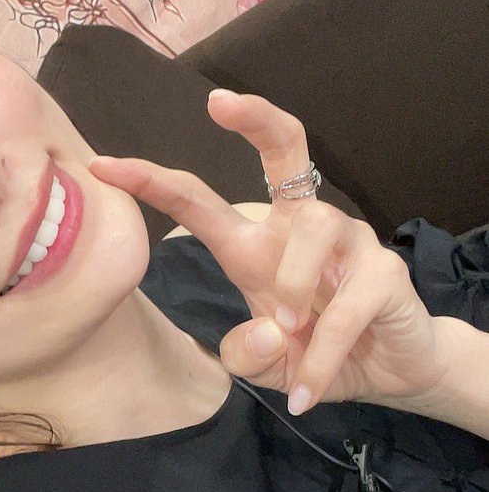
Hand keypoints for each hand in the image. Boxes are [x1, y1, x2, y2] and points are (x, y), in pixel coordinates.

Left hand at [88, 89, 448, 415]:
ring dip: (294, 285)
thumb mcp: (264, 364)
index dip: (153, 181)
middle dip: (254, 118)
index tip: (104, 164)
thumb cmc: (314, 354)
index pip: (200, 200)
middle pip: (285, 148)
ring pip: (314, 226)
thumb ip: (244, 354)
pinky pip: (347, 305)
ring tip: (290, 334)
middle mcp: (300, 229)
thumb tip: (268, 329)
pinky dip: (322, 355)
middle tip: (218, 101)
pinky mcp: (386, 271)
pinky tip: (310, 390)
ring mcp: (350, 242)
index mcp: (256, 245)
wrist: (386, 374)